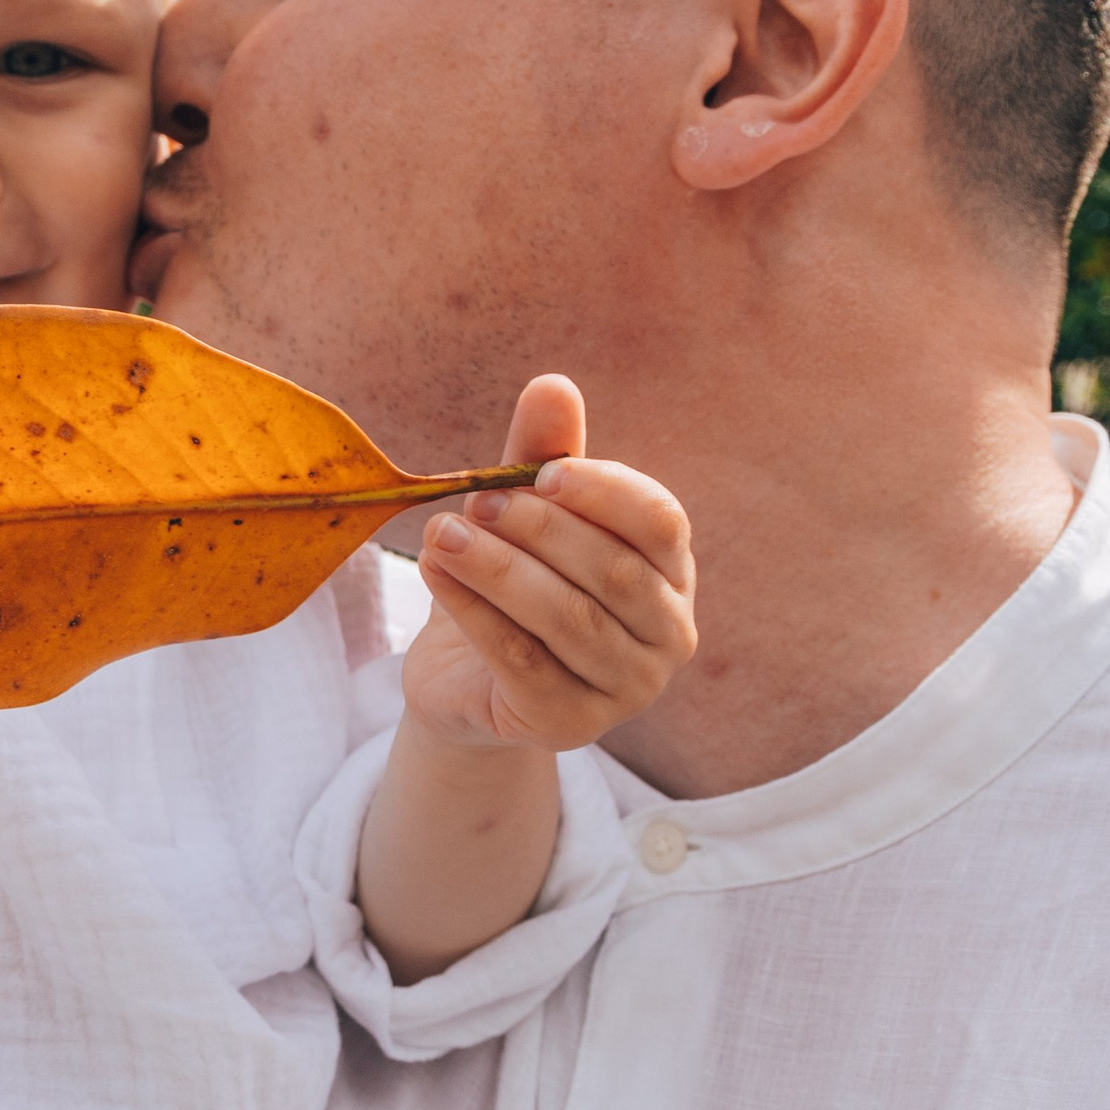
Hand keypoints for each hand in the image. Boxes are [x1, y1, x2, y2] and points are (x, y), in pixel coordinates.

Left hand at [402, 376, 696, 759]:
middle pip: (615, 572)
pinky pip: (524, 662)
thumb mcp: (524, 514)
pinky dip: (476, 613)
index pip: (662, 523)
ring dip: (499, 570)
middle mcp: (668, 634)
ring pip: (569, 619)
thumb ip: (542, 456)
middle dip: (540, 530)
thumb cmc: (513, 583)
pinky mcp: (570, 725)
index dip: (606, 493)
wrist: (469, 679)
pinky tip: (438, 576)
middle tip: (476, 502)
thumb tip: (553, 384)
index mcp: (671, 572)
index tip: (543, 472)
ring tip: (441, 535)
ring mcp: (627, 689)